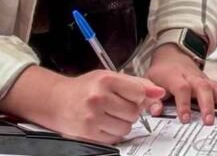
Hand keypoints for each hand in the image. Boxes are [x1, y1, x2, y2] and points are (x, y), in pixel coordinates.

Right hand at [50, 70, 164, 143]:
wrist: (57, 101)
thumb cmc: (86, 88)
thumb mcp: (110, 77)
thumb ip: (138, 84)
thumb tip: (160, 92)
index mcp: (106, 80)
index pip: (139, 92)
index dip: (137, 96)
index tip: (129, 96)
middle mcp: (98, 98)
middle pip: (134, 112)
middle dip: (129, 111)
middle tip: (117, 106)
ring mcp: (92, 117)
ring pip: (126, 127)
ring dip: (122, 123)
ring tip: (109, 115)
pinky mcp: (89, 133)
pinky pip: (115, 138)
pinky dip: (112, 133)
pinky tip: (103, 123)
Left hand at [146, 44, 216, 124]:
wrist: (173, 55)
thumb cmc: (162, 71)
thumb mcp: (151, 80)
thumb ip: (152, 97)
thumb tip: (155, 110)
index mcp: (176, 76)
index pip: (182, 88)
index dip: (184, 104)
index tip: (185, 118)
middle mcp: (193, 77)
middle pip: (203, 88)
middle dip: (207, 105)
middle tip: (209, 121)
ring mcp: (205, 79)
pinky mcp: (213, 83)